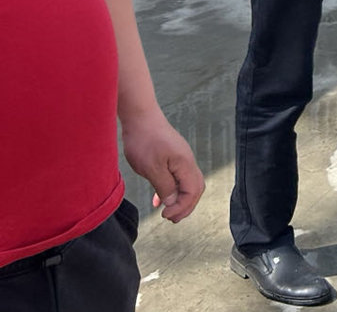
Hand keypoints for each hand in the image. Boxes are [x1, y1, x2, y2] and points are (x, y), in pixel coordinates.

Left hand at [122, 108, 204, 222]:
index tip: (165, 215)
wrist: (140, 117)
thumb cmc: (145, 141)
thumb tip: (173, 203)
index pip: (193, 191)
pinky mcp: (173, 155)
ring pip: (188, 183)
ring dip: (179, 199)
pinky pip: (178, 177)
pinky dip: (172, 190)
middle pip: (195, 188)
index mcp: (185, 164)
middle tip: (170, 219)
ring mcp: (181, 158)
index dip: (182, 207)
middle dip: (185, 206)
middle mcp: (187, 161)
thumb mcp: (152, 168)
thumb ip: (164, 187)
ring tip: (167, 212)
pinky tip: (158, 197)